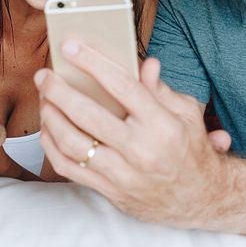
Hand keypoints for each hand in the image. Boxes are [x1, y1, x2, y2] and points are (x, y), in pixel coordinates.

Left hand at [35, 41, 236, 227]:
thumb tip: (145, 63)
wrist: (201, 200)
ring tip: (44, 99)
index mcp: (162, 125)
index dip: (93, 63)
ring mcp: (124, 175)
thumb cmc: (190, 149)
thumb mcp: (186, 113)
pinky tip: (49, 128)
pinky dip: (52, 146)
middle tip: (44, 75)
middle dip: (59, 91)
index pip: (122, 86)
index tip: (70, 46)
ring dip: (51, 118)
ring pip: (73, 144)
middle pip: (89, 115)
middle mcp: (142, 151)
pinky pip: (70, 169)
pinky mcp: (111, 192)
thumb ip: (159, 88)